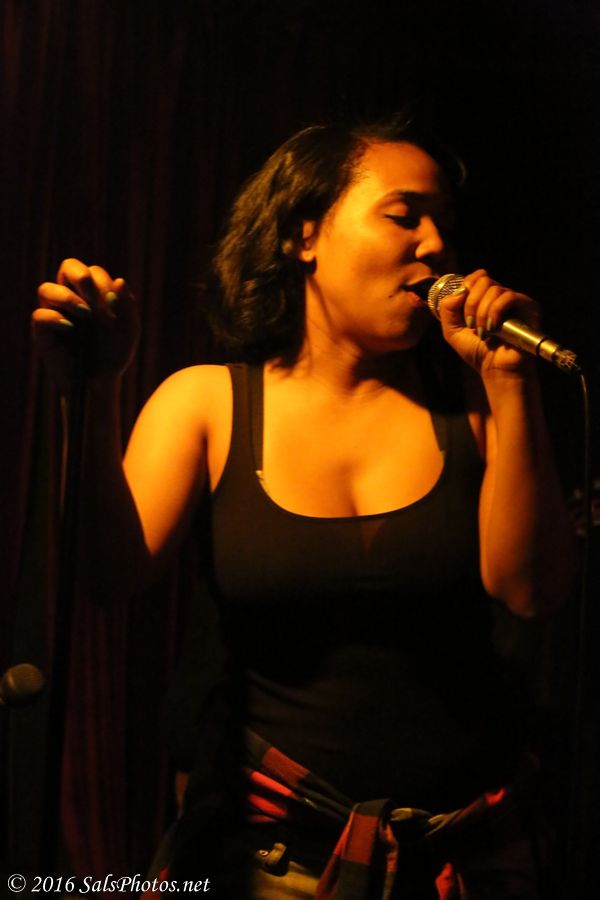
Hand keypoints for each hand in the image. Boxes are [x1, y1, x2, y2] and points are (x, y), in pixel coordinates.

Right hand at [33, 258, 138, 389]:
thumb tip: (120, 281)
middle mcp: (70, 298)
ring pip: (45, 288)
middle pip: (68, 267)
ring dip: (67, 297)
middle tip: (94, 297)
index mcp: (92, 294)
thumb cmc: (114, 354)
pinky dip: (55, 318)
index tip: (112, 303)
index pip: (93, 272)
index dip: (103, 282)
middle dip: (81, 276)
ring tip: (85, 314)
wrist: (100, 383)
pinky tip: (71, 328)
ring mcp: (54, 313)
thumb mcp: (128, 332)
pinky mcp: (43, 332)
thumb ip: (127, 307)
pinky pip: (40, 315)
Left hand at [436, 269, 540, 377]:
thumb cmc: (478, 352)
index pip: (477, 277)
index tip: (462, 312)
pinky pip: (509, 297)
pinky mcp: (529, 307)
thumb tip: (459, 291)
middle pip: (483, 279)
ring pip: (494, 289)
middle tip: (471, 325)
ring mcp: (516, 300)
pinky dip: (495, 311)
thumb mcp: (452, 331)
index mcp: (485, 298)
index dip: (466, 288)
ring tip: (483, 332)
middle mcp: (501, 296)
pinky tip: (493, 328)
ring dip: (482, 312)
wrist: (497, 370)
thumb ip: (447, 310)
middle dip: (471, 303)